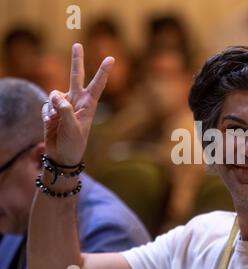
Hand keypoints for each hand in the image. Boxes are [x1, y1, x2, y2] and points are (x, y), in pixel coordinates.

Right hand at [42, 43, 113, 164]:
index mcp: (88, 105)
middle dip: (76, 61)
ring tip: (56, 120)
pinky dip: (46, 113)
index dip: (103, 71)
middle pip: (76, 76)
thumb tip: (56, 95)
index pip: (97, 85)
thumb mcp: (73, 127)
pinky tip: (50, 123)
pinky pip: (46, 105)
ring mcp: (64, 105)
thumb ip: (65, 110)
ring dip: (52, 105)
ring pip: (55, 93)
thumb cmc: (74, 143)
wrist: (62, 155)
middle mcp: (77, 101)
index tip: (111, 58)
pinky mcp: (52, 110)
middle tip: (78, 44)